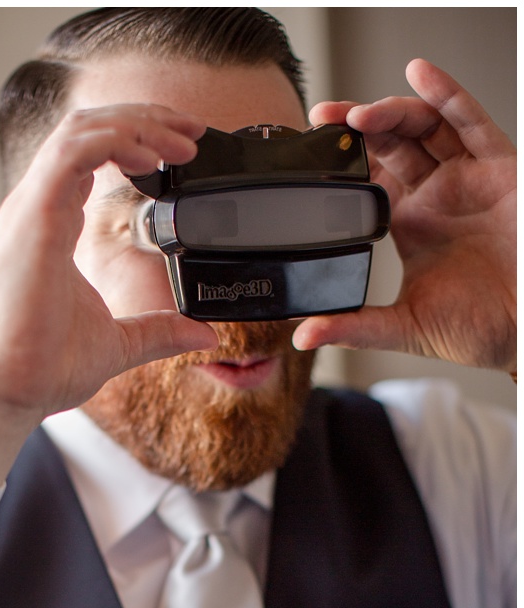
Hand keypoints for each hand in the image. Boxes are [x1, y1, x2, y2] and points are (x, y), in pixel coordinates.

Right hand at [0, 103, 217, 498]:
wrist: (1, 390)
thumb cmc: (36, 370)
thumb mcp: (116, 344)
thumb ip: (157, 331)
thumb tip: (202, 334)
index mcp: (48, 229)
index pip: (86, 158)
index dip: (134, 141)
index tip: (180, 154)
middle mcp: (35, 211)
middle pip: (86, 130)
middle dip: (143, 120)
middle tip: (193, 134)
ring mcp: (30, 210)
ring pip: (80, 130)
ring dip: (137, 123)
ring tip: (181, 140)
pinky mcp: (33, 218)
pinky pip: (72, 152)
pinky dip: (116, 141)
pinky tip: (151, 157)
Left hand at [294, 59, 515, 372]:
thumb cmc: (476, 327)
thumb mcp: (405, 327)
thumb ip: (354, 327)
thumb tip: (303, 336)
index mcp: (408, 222)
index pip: (368, 178)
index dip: (340, 160)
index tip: (308, 151)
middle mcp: (436, 193)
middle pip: (390, 143)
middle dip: (355, 126)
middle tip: (321, 118)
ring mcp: (467, 178)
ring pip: (424, 127)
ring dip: (390, 112)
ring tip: (357, 113)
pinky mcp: (501, 169)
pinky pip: (472, 123)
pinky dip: (447, 95)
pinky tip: (421, 73)